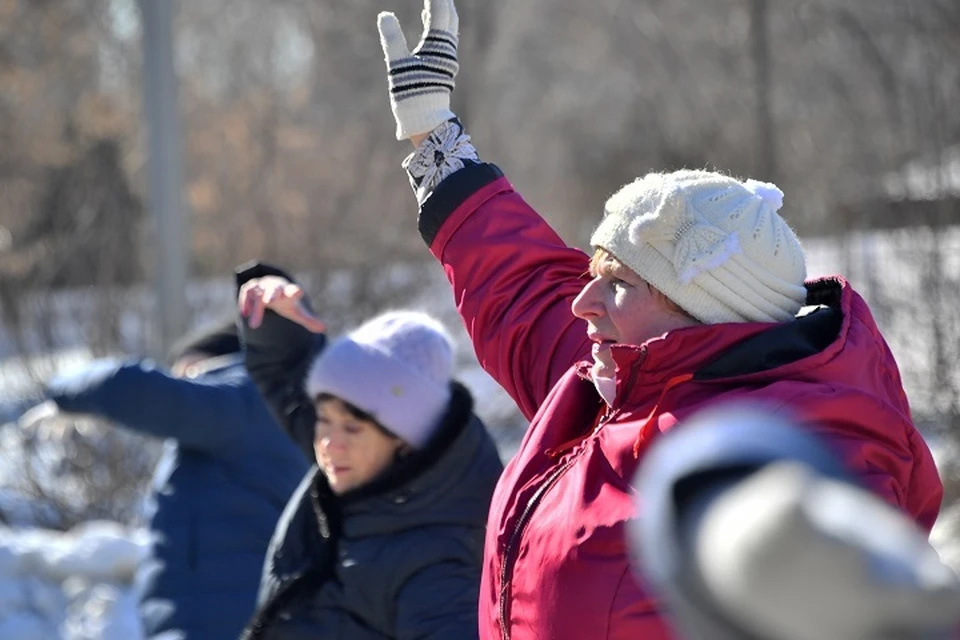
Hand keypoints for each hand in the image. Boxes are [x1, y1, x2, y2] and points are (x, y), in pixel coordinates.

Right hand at [238, 276, 325, 332]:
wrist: (272, 288)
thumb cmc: (285, 302)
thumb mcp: (296, 311)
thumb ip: (308, 320)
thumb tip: (324, 329)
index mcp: (289, 293)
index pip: (293, 291)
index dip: (295, 291)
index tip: (298, 292)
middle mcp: (276, 287)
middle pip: (274, 289)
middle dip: (272, 293)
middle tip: (269, 300)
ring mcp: (263, 286)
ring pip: (258, 292)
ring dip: (256, 308)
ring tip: (254, 326)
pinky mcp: (251, 288)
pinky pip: (246, 291)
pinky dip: (245, 302)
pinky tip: (244, 313)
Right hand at [377, 0, 458, 140]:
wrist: (428, 122)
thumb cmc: (413, 96)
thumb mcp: (398, 66)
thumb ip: (392, 39)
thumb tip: (385, 15)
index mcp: (438, 46)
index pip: (439, 11)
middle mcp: (447, 50)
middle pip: (449, 15)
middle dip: (441, 0)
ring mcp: (447, 58)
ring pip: (448, 26)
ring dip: (441, 10)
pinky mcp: (444, 66)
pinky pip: (444, 37)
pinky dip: (438, 24)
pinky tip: (429, 21)